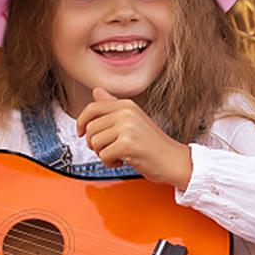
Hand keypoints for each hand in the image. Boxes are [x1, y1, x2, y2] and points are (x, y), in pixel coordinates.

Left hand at [75, 86, 192, 188]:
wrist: (174, 160)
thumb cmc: (153, 144)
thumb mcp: (133, 119)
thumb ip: (113, 105)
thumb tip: (96, 91)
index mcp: (126, 105)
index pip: (92, 108)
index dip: (81, 122)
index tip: (80, 133)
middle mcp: (126, 113)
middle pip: (90, 128)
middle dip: (95, 143)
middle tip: (110, 148)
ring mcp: (127, 127)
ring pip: (94, 142)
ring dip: (103, 154)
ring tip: (119, 154)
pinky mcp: (127, 144)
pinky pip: (103, 155)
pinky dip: (110, 163)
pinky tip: (124, 160)